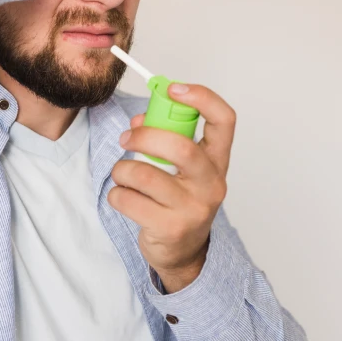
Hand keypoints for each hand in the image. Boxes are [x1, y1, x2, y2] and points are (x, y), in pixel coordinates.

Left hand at [108, 84, 236, 292]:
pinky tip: (123, 197)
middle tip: (126, 138)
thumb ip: (164, 139)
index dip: (201, 98)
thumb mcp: (182, 169)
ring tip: (122, 175)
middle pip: (179, 147)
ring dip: (122, 170)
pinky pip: (129, 200)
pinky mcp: (170, 228)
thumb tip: (137, 121)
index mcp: (217, 161)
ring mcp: (193, 208)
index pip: (224, 120)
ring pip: (145, 175)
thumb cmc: (180, 201)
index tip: (173, 89)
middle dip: (144, 136)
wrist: (184, 252)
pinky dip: (117, 194)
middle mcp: (211, 184)